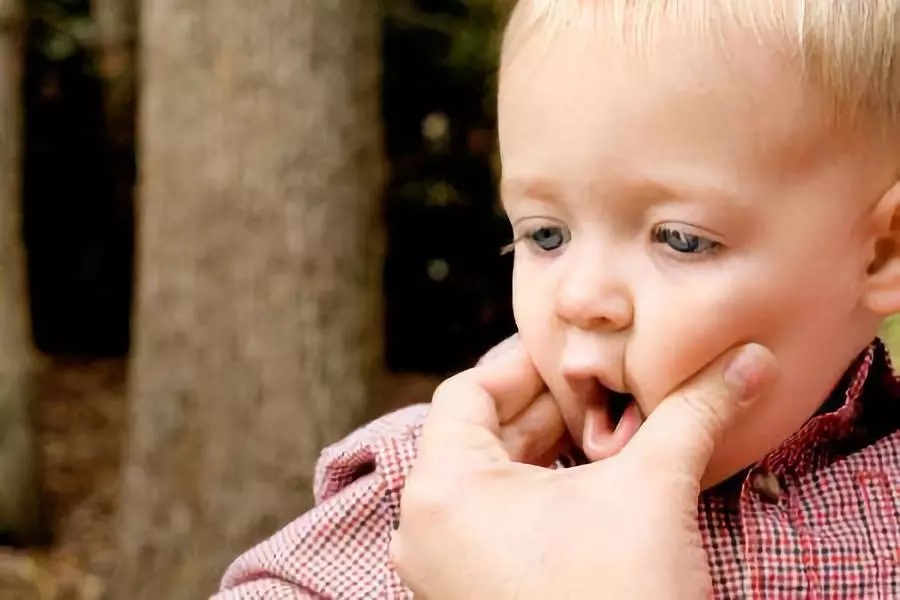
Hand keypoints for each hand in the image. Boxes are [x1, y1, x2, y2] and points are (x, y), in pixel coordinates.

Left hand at [390, 336, 776, 598]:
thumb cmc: (618, 599)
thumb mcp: (653, 490)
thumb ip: (694, 412)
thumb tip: (747, 361)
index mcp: (442, 489)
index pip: (468, 392)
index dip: (527, 365)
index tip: (577, 354)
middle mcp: (427, 529)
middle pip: (481, 435)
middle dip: (548, 410)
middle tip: (604, 389)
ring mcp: (445, 571)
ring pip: (492, 481)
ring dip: (547, 451)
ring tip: (605, 433)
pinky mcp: (472, 597)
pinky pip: (496, 524)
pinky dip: (539, 495)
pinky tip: (590, 486)